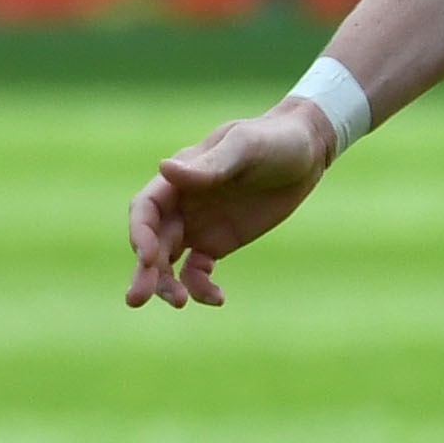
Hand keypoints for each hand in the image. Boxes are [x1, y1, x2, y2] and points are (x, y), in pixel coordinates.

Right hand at [123, 97, 334, 307]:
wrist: (305, 152)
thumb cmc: (272, 139)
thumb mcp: (244, 147)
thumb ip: (208, 165)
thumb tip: (164, 168)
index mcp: (178, 178)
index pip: (145, 209)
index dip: (140, 233)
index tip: (148, 257)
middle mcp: (180, 204)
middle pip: (151, 242)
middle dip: (144, 270)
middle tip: (137, 299)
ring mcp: (197, 226)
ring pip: (168, 262)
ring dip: (166, 284)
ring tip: (179, 302)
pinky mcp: (218, 244)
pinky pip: (198, 272)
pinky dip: (200, 288)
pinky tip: (217, 298)